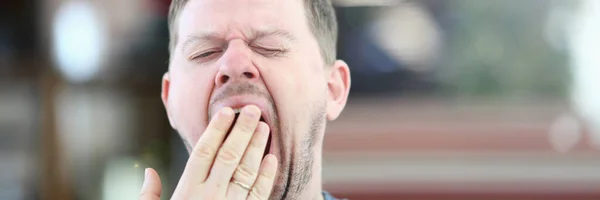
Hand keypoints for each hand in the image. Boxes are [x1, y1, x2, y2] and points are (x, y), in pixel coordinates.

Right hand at [139, 105, 277, 199]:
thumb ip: (148, 197)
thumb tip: (148, 171)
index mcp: (187, 192)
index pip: (203, 153)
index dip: (216, 130)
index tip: (227, 112)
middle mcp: (210, 197)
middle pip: (229, 157)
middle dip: (242, 131)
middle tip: (253, 109)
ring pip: (247, 172)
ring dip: (258, 148)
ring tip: (265, 126)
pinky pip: (258, 195)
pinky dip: (267, 177)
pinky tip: (273, 159)